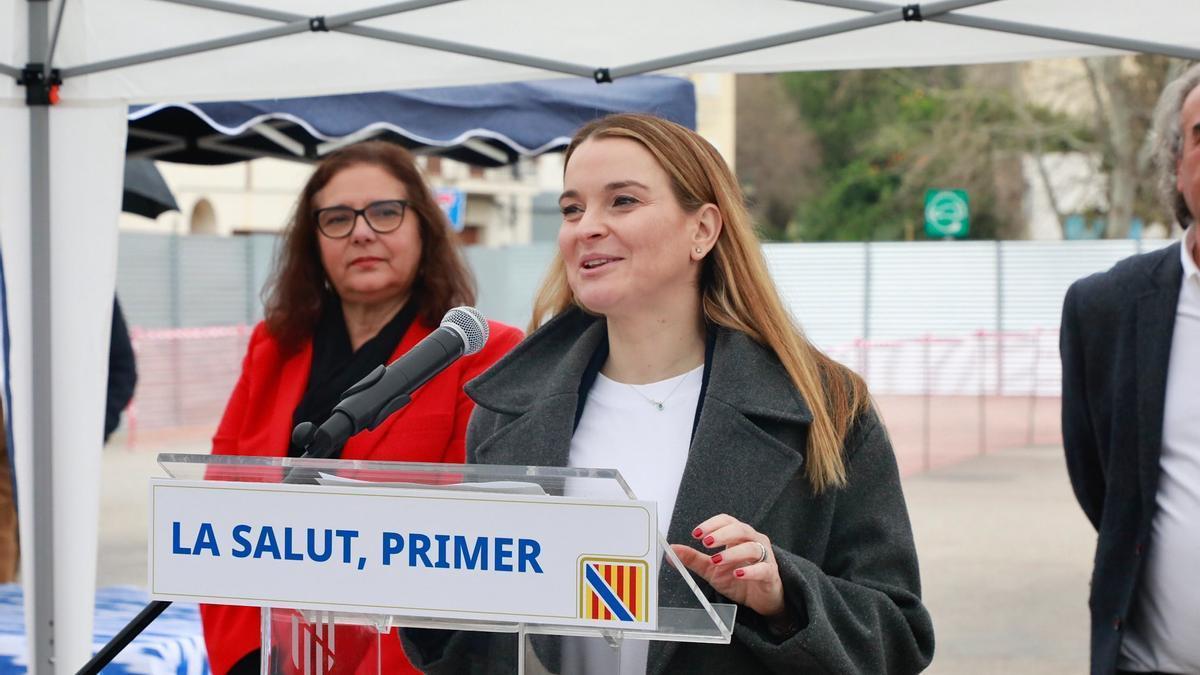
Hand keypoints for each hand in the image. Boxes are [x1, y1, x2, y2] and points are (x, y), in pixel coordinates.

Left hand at [670, 513, 785, 619]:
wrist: (761, 600)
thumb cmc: (739, 579)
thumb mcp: (712, 569)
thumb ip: (693, 559)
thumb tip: (672, 550)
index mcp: (739, 536)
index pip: (727, 521)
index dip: (712, 525)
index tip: (696, 533)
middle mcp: (753, 541)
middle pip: (740, 529)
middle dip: (721, 534)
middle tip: (705, 542)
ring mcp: (765, 557)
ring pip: (752, 547)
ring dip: (732, 552)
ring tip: (716, 560)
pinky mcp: (770, 574)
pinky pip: (763, 568)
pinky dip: (750, 570)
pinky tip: (738, 573)